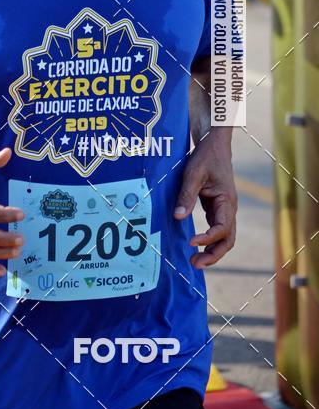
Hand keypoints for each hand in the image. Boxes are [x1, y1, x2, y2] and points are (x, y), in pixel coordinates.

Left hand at [174, 130, 236, 267]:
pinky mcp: (217, 208)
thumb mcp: (193, 174)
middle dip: (213, 254)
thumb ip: (186, 196)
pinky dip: (209, 240)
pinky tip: (196, 245)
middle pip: (228, 239)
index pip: (222, 228)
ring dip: (212, 250)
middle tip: (195, 263)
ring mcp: (224, 209)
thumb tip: (178, 218)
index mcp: (227, 201)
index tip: (191, 241)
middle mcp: (229, 208)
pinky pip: (217, 229)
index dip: (208, 238)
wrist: (215, 144)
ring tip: (195, 260)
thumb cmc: (205, 157)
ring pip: (224, 237)